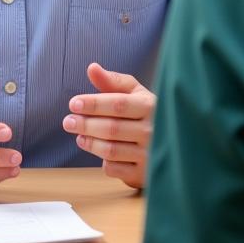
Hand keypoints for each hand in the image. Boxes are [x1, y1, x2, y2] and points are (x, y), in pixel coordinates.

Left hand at [63, 62, 154, 188]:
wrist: (175, 143)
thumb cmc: (148, 114)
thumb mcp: (136, 94)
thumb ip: (113, 81)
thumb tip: (92, 67)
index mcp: (151, 106)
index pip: (118, 104)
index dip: (93, 104)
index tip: (73, 103)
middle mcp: (153, 131)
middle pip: (111, 128)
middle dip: (85, 124)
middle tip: (68, 122)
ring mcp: (150, 155)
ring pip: (111, 150)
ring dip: (90, 143)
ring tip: (79, 136)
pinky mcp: (143, 174)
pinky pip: (115, 169)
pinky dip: (103, 161)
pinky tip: (98, 152)